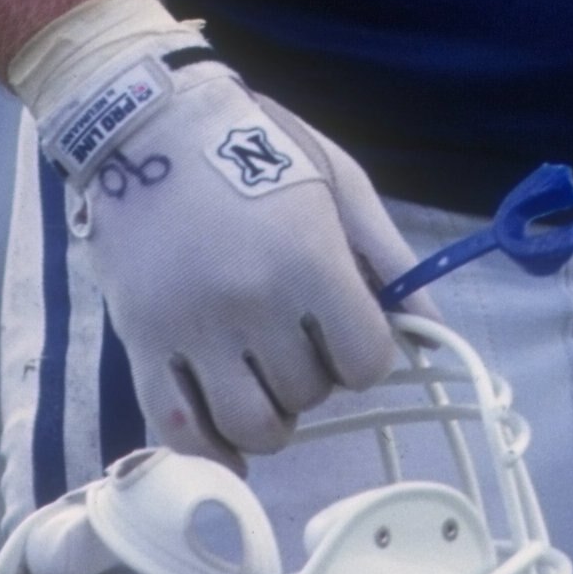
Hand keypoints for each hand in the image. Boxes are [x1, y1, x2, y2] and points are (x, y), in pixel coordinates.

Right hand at [55, 57, 417, 467]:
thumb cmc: (255, 145)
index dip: (364, 354)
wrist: (147, 123)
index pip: (366, 362)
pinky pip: (179, 431)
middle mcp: (253, 303)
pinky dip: (210, 450)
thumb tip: (432, 330)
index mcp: (309, 260)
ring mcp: (192, 328)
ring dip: (271, 419)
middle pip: (309, 393)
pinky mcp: (140, 343)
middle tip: (295, 340)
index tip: (347, 333)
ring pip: (251, 426)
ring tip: (264, 384)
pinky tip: (226, 437)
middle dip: (313, 376)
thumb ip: (389, 259)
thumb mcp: (340, 182)